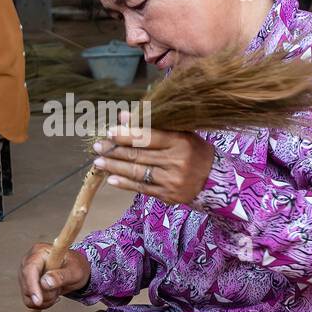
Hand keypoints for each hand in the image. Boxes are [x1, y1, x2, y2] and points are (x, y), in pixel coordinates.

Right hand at [19, 242, 90, 310]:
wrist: (74, 270)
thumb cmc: (75, 266)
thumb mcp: (75, 271)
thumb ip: (61, 276)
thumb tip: (45, 283)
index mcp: (39, 251)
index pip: (30, 269)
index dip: (32, 285)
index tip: (39, 301)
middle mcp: (28, 261)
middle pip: (27, 285)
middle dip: (45, 294)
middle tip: (60, 289)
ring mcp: (25, 274)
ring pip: (28, 296)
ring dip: (45, 299)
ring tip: (57, 290)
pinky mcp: (26, 285)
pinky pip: (29, 301)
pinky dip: (42, 303)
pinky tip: (52, 295)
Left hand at [92, 112, 214, 204]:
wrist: (214, 179)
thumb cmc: (192, 150)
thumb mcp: (179, 133)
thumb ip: (152, 125)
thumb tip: (123, 116)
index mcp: (180, 141)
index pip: (148, 137)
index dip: (127, 134)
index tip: (110, 132)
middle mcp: (176, 161)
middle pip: (139, 155)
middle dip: (115, 151)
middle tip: (98, 147)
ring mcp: (172, 180)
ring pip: (138, 173)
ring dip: (115, 167)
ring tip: (99, 162)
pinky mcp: (168, 195)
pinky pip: (142, 188)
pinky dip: (125, 184)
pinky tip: (111, 179)